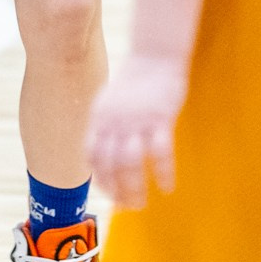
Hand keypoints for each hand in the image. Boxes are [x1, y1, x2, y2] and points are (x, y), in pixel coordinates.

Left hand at [86, 54, 186, 208]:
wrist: (155, 54)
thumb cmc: (136, 80)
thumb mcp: (110, 101)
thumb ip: (106, 125)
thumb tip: (106, 151)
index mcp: (100, 118)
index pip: (92, 156)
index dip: (100, 178)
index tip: (110, 194)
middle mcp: (113, 122)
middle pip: (109, 165)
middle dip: (117, 191)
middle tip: (127, 207)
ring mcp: (136, 120)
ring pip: (130, 164)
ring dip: (135, 188)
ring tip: (142, 204)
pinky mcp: (159, 118)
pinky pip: (161, 153)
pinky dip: (164, 173)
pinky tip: (168, 187)